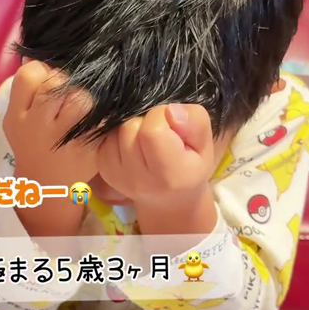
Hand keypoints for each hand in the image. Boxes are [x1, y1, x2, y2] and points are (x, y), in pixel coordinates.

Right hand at [4, 61, 98, 186]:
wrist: (46, 187)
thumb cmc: (34, 144)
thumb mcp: (19, 119)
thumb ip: (26, 89)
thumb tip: (35, 54)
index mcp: (17, 116)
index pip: (29, 74)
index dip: (44, 71)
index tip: (49, 82)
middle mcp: (36, 127)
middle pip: (57, 83)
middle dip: (68, 82)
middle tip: (70, 93)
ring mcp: (62, 140)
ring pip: (82, 98)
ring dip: (86, 98)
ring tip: (84, 107)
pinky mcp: (87, 152)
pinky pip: (101, 120)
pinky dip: (103, 116)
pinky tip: (97, 121)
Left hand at [97, 104, 217, 233]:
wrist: (169, 198)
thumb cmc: (191, 166)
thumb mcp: (205, 144)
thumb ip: (195, 122)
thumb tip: (170, 111)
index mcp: (169, 175)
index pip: (152, 130)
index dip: (162, 117)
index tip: (173, 125)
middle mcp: (138, 179)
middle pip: (130, 127)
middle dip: (146, 121)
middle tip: (160, 133)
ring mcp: (116, 176)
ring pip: (116, 129)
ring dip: (132, 127)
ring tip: (147, 140)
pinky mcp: (103, 169)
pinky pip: (106, 137)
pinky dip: (120, 134)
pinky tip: (134, 145)